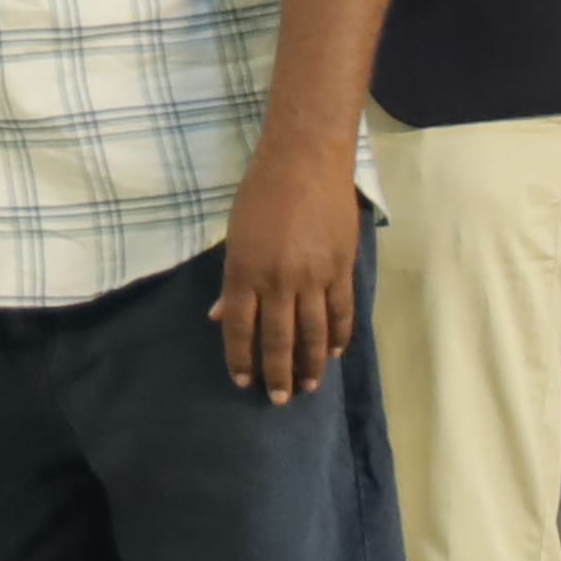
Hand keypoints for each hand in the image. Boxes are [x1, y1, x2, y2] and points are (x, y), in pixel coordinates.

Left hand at [209, 125, 360, 398]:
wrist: (305, 161)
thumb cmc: (261, 194)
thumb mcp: (234, 236)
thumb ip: (231, 281)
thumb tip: (219, 317)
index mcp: (244, 272)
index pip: (241, 329)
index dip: (241, 359)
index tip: (243, 382)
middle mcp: (278, 281)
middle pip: (278, 339)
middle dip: (277, 374)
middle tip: (279, 399)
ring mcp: (313, 276)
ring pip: (313, 333)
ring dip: (311, 364)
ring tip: (309, 387)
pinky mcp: (341, 268)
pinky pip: (341, 311)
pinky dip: (339, 335)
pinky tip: (336, 353)